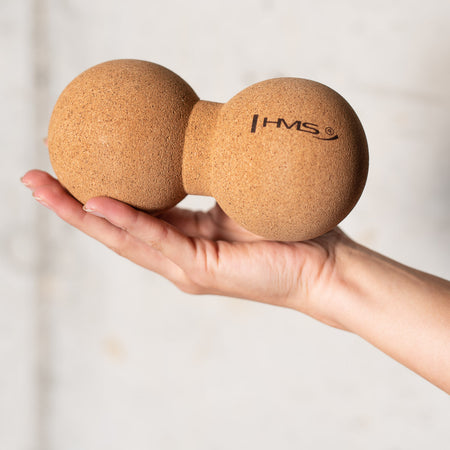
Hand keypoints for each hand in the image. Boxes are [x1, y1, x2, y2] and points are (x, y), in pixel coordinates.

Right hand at [21, 169, 349, 329]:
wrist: (323, 265)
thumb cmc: (287, 231)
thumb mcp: (238, 200)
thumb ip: (208, 186)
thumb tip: (194, 149)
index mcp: (186, 237)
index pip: (132, 216)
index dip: (96, 195)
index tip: (67, 168)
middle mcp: (177, 255)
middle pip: (114, 229)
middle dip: (71, 204)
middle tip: (32, 177)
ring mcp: (185, 267)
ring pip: (123, 237)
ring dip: (82, 213)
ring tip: (45, 188)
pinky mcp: (200, 270)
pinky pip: (158, 240)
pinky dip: (127, 221)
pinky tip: (98, 203)